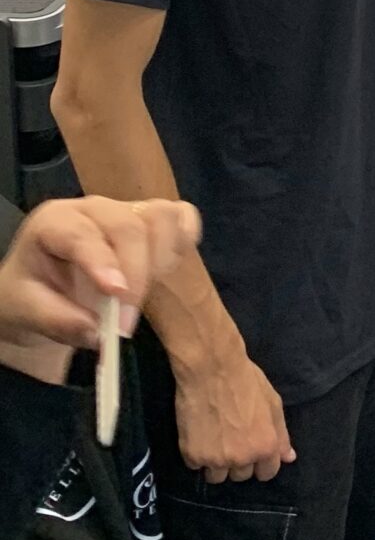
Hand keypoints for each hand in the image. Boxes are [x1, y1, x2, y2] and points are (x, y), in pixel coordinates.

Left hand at [0, 196, 201, 385]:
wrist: (42, 291)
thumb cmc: (30, 296)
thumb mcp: (26, 312)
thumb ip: (56, 320)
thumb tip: (96, 330)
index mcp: (54, 222)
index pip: (82, 234)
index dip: (103, 261)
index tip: (116, 295)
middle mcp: (94, 209)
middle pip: (129, 225)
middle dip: (136, 273)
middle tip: (126, 323)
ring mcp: (127, 210)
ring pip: (161, 217)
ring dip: (162, 259)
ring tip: (143, 296)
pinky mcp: (152, 221)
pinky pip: (181, 217)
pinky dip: (185, 240)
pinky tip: (170, 267)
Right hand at [174, 347, 295, 483]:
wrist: (211, 370)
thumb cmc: (246, 382)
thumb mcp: (273, 404)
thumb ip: (281, 435)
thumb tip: (289, 458)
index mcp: (265, 447)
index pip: (267, 474)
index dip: (261, 462)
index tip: (252, 449)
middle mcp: (242, 459)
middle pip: (241, 476)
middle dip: (239, 461)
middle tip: (231, 438)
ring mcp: (215, 460)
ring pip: (217, 476)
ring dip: (216, 463)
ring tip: (214, 439)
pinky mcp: (192, 456)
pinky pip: (195, 465)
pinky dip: (197, 454)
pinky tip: (199, 434)